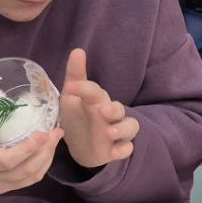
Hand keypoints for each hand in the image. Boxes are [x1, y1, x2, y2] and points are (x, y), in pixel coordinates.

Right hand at [0, 86, 64, 202]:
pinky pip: (25, 182)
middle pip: (25, 171)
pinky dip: (40, 167)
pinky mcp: (0, 189)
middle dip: (45, 152)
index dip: (27, 149)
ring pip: (29, 178)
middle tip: (57, 130)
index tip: (42, 133)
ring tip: (55, 137)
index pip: (5, 161)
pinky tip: (45, 151)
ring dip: (46, 159)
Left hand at [60, 48, 139, 168]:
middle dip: (113, 109)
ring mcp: (116, 132)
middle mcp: (111, 114)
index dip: (85, 89)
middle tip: (102, 111)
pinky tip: (113, 152)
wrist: (80, 145)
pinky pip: (127, 149)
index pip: (95, 92)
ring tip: (110, 134)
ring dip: (122, 129)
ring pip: (130, 127)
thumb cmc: (78, 117)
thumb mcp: (71, 98)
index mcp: (98, 100)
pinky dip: (122, 150)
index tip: (70, 88)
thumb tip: (78, 50)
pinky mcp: (117, 149)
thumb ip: (75, 76)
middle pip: (119, 109)